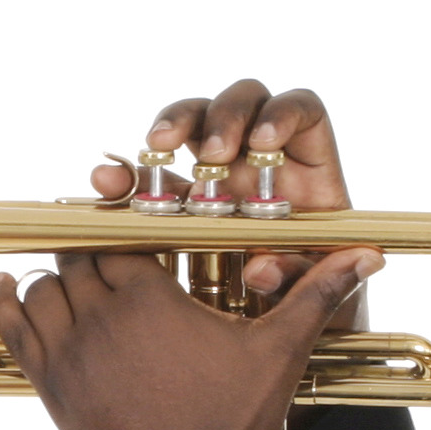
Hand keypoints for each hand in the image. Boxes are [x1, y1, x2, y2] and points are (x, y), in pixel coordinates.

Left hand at [0, 245, 381, 429]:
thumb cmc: (236, 422)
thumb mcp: (278, 352)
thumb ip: (313, 295)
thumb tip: (367, 254)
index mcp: (150, 296)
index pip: (120, 238)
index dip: (124, 232)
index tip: (130, 230)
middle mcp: (101, 315)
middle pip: (77, 259)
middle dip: (90, 253)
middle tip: (100, 251)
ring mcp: (69, 352)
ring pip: (42, 289)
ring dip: (52, 278)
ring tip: (61, 272)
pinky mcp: (51, 387)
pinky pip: (14, 329)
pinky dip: (6, 303)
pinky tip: (5, 286)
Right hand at [85, 79, 354, 301]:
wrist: (286, 327)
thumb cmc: (318, 301)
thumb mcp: (321, 294)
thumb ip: (296, 277)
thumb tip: (260, 268)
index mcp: (309, 169)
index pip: (302, 110)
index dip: (283, 114)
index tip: (263, 141)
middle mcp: (264, 161)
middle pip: (243, 102)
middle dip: (224, 117)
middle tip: (211, 154)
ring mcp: (223, 175)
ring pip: (195, 122)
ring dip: (175, 124)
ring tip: (156, 147)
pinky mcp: (185, 199)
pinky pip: (154, 174)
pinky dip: (132, 173)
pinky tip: (109, 181)